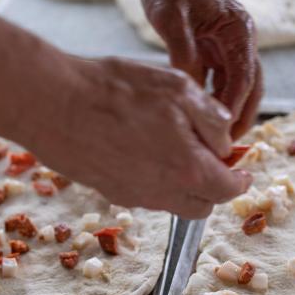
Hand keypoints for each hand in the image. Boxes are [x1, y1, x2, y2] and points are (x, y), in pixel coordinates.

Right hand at [20, 53, 251, 218]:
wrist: (52, 102)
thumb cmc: (116, 90)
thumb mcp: (179, 89)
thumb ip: (212, 120)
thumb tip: (226, 142)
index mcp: (188, 170)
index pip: (228, 189)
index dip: (241, 178)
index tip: (243, 167)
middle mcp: (162, 193)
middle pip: (203, 205)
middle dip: (214, 186)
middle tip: (212, 158)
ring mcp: (133, 196)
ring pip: (173, 202)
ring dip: (184, 183)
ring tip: (176, 149)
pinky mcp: (109, 191)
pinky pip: (145, 194)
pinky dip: (156, 180)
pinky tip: (145, 149)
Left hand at [139, 0, 262, 139]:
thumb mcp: (171, 18)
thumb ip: (182, 53)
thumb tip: (190, 90)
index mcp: (239, 30)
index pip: (244, 78)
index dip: (234, 108)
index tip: (221, 133)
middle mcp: (241, 39)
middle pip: (250, 87)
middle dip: (240, 117)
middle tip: (223, 146)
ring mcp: (230, 44)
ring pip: (237, 87)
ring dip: (227, 112)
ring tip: (211, 139)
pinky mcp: (215, 49)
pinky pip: (221, 81)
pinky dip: (214, 100)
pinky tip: (199, 118)